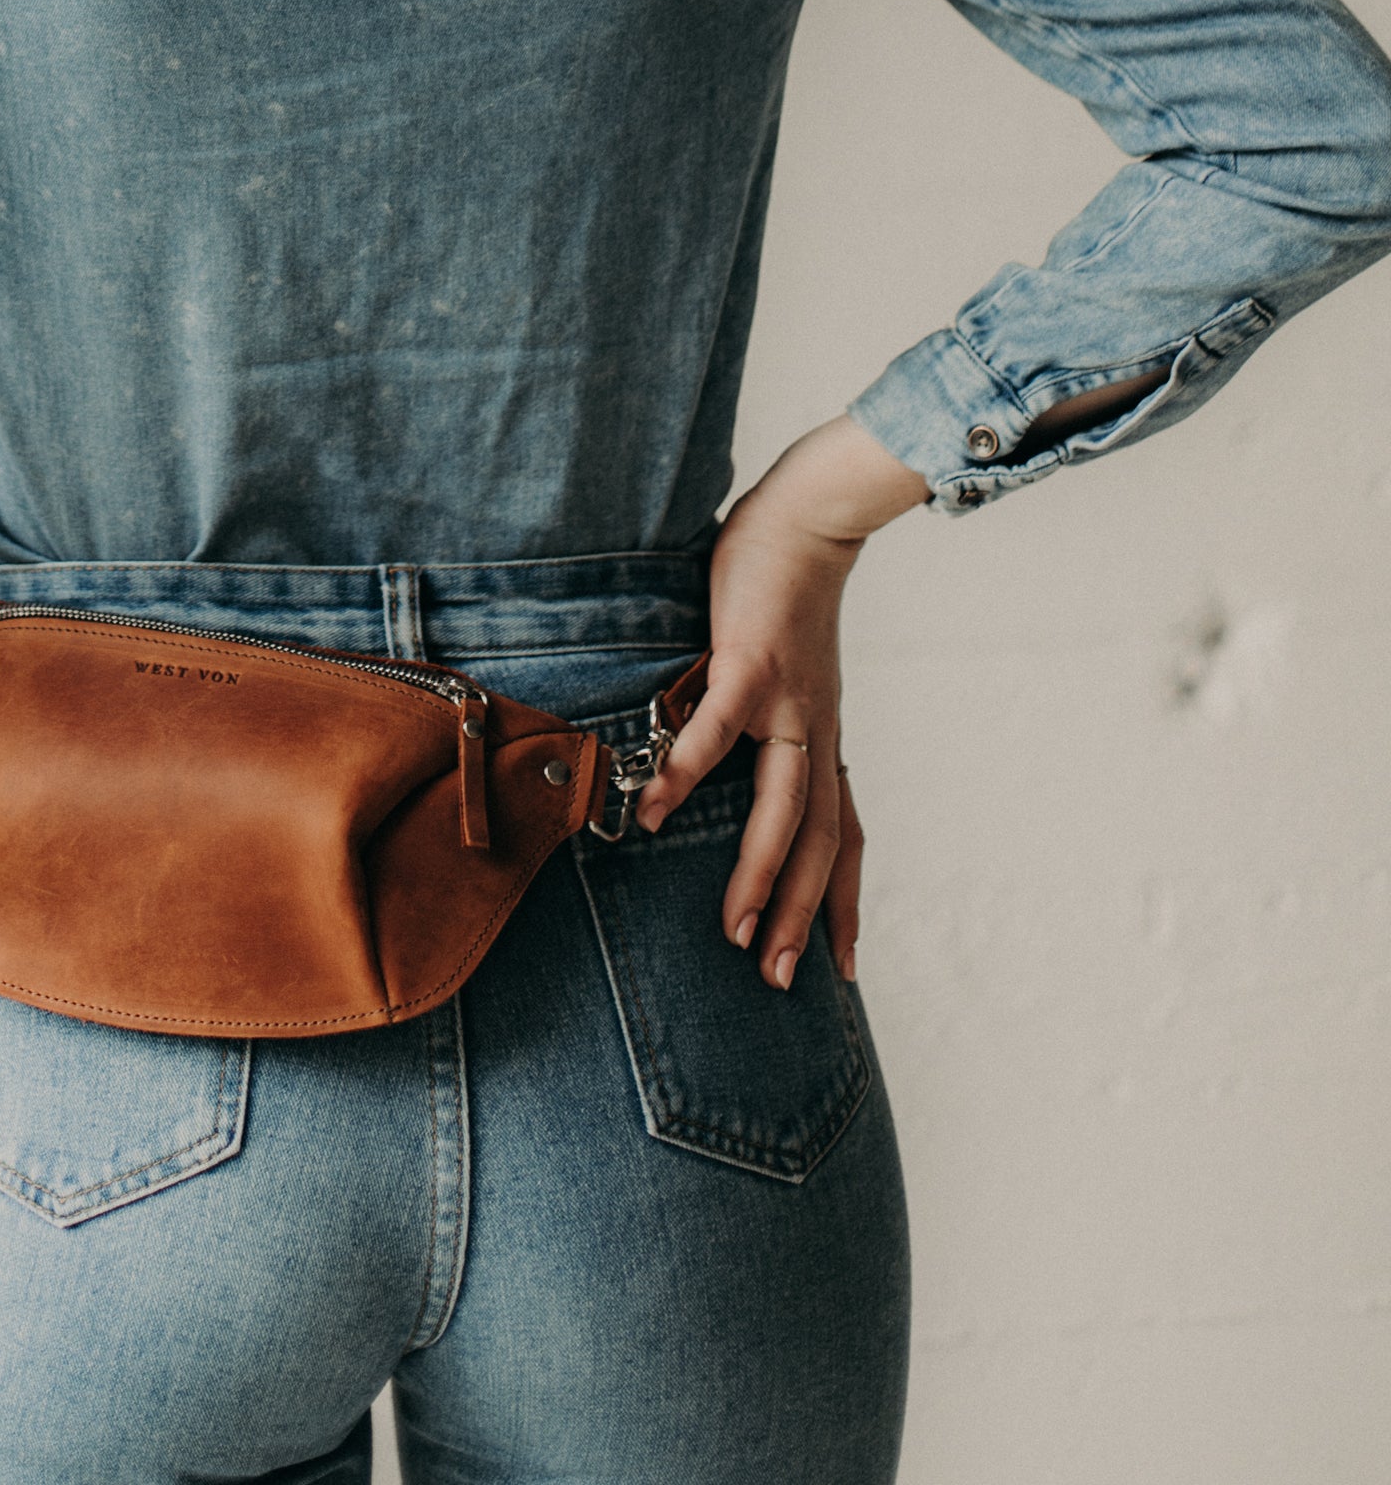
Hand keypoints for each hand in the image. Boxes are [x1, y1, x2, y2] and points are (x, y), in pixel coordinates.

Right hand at [632, 415, 925, 991]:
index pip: (845, 835)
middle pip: (819, 841)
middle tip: (776, 978)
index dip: (846, 901)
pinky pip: (716, 732)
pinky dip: (688, 774)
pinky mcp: (750, 665)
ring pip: (784, 807)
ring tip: (730, 927)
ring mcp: (786, 701)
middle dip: (800, 915)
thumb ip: (761, 719)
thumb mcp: (782, 673)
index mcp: (822, 736)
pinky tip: (653, 811)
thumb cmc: (784, 594)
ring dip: (759, 872)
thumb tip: (719, 757)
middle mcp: (814, 730)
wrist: (807, 519)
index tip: (842, 966)